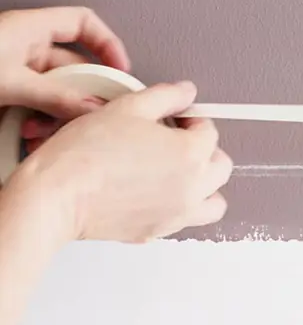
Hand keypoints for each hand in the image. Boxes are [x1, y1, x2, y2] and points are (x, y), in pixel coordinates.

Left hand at [0, 6, 129, 152]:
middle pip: (75, 66)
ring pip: (57, 92)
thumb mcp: (9, 82)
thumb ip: (55, 97)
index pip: (83, 24)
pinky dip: (40, 124)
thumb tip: (93, 110)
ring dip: (59, 115)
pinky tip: (31, 137)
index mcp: (29, 29)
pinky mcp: (6, 94)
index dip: (108, 44)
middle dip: (83, 94)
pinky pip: (37, 107)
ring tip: (50, 131)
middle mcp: (24, 47)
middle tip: (95, 114)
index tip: (121, 71)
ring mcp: (15, 71)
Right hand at [9, 80, 233, 242]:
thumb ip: (166, 96)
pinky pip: (185, 220)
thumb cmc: (87, 153)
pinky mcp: (159, 231)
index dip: (192, 120)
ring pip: (213, 202)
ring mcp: (179, 214)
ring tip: (178, 173)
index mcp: (191, 154)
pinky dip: (181, 208)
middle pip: (220, 167)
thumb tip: (186, 93)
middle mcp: (193, 188)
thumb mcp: (129, 107)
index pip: (210, 132)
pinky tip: (157, 194)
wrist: (59, 194)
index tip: (176, 120)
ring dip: (204, 186)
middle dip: (205, 151)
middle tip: (178, 143)